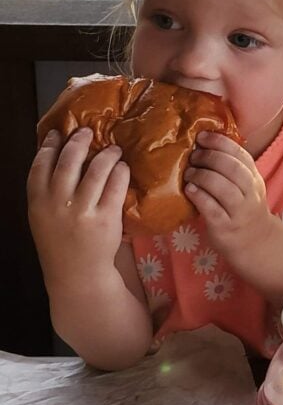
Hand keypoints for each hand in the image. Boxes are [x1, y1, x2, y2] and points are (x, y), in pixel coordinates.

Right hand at [27, 128, 128, 287]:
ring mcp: (83, 210)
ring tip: (113, 149)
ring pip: (96, 170)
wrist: (77, 272)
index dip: (49, 145)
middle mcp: (58, 203)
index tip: (58, 132)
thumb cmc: (60, 240)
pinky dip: (120, 172)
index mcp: (37, 201)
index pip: (40, 164)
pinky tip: (122, 167)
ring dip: (106, 154)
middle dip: (79, 141)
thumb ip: (46, 190)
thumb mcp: (41, 216)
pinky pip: (116, 186)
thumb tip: (58, 156)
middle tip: (88, 131)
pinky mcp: (106, 218)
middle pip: (69, 161)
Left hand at [184, 131, 273, 258]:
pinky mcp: (225, 227)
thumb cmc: (242, 210)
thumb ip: (230, 169)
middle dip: (210, 158)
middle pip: (233, 169)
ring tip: (189, 173)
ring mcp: (239, 211)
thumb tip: (202, 144)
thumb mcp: (245, 187)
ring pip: (224, 188)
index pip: (241, 155)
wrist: (254, 242)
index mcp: (254, 179)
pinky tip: (190, 190)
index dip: (220, 143)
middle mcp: (250, 194)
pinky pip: (213, 209)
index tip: (201, 136)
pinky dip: (200, 196)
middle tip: (193, 156)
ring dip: (203, 176)